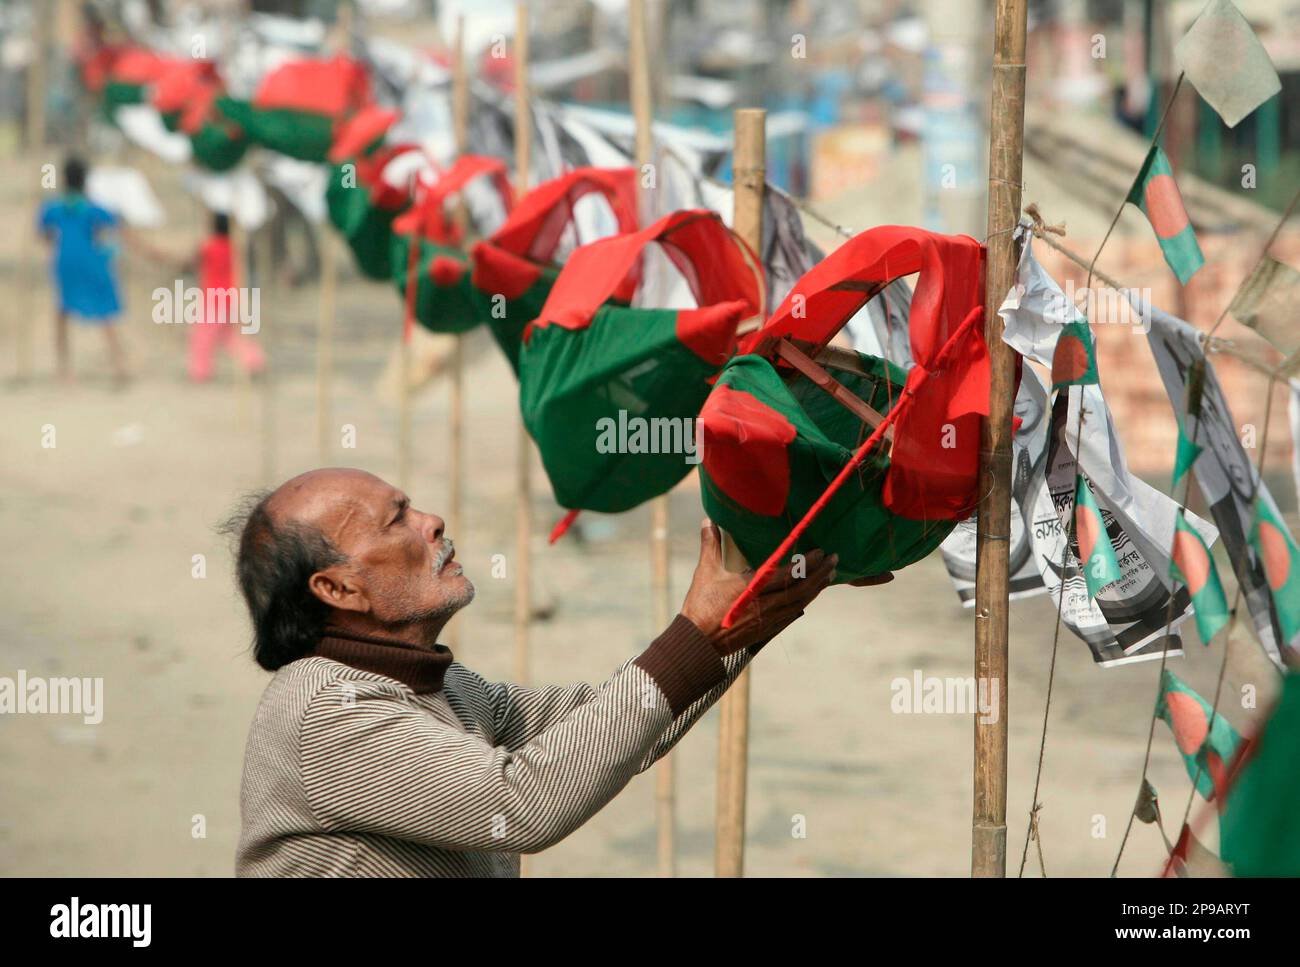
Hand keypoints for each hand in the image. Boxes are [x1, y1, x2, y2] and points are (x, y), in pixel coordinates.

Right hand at [680, 519, 851, 654]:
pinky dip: (804, 602)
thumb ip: (710, 545)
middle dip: (820, 574)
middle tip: (834, 560)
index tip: (821, 552)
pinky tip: (811, 596)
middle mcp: (765, 604)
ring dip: (817, 588)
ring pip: (800, 602)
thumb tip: (708, 520)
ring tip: (829, 575)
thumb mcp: (705, 573)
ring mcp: (768, 619)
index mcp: (752, 588)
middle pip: (801, 588)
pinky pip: (792, 614)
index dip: (807, 563)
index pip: (787, 574)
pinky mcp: (766, 629)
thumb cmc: (701, 606)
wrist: (698, 642)